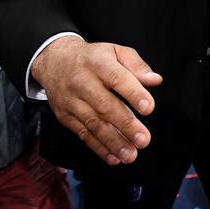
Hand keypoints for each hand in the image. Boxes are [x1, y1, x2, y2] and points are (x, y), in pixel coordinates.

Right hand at [32, 36, 162, 164]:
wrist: (55, 61)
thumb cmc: (92, 58)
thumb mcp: (115, 51)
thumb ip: (137, 65)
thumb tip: (154, 80)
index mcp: (98, 63)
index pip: (117, 78)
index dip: (133, 93)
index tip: (148, 108)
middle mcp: (82, 82)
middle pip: (105, 105)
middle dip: (125, 125)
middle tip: (143, 139)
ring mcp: (72, 100)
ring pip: (93, 124)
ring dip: (113, 142)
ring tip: (130, 154)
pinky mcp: (65, 116)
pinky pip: (83, 134)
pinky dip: (99, 147)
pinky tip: (113, 157)